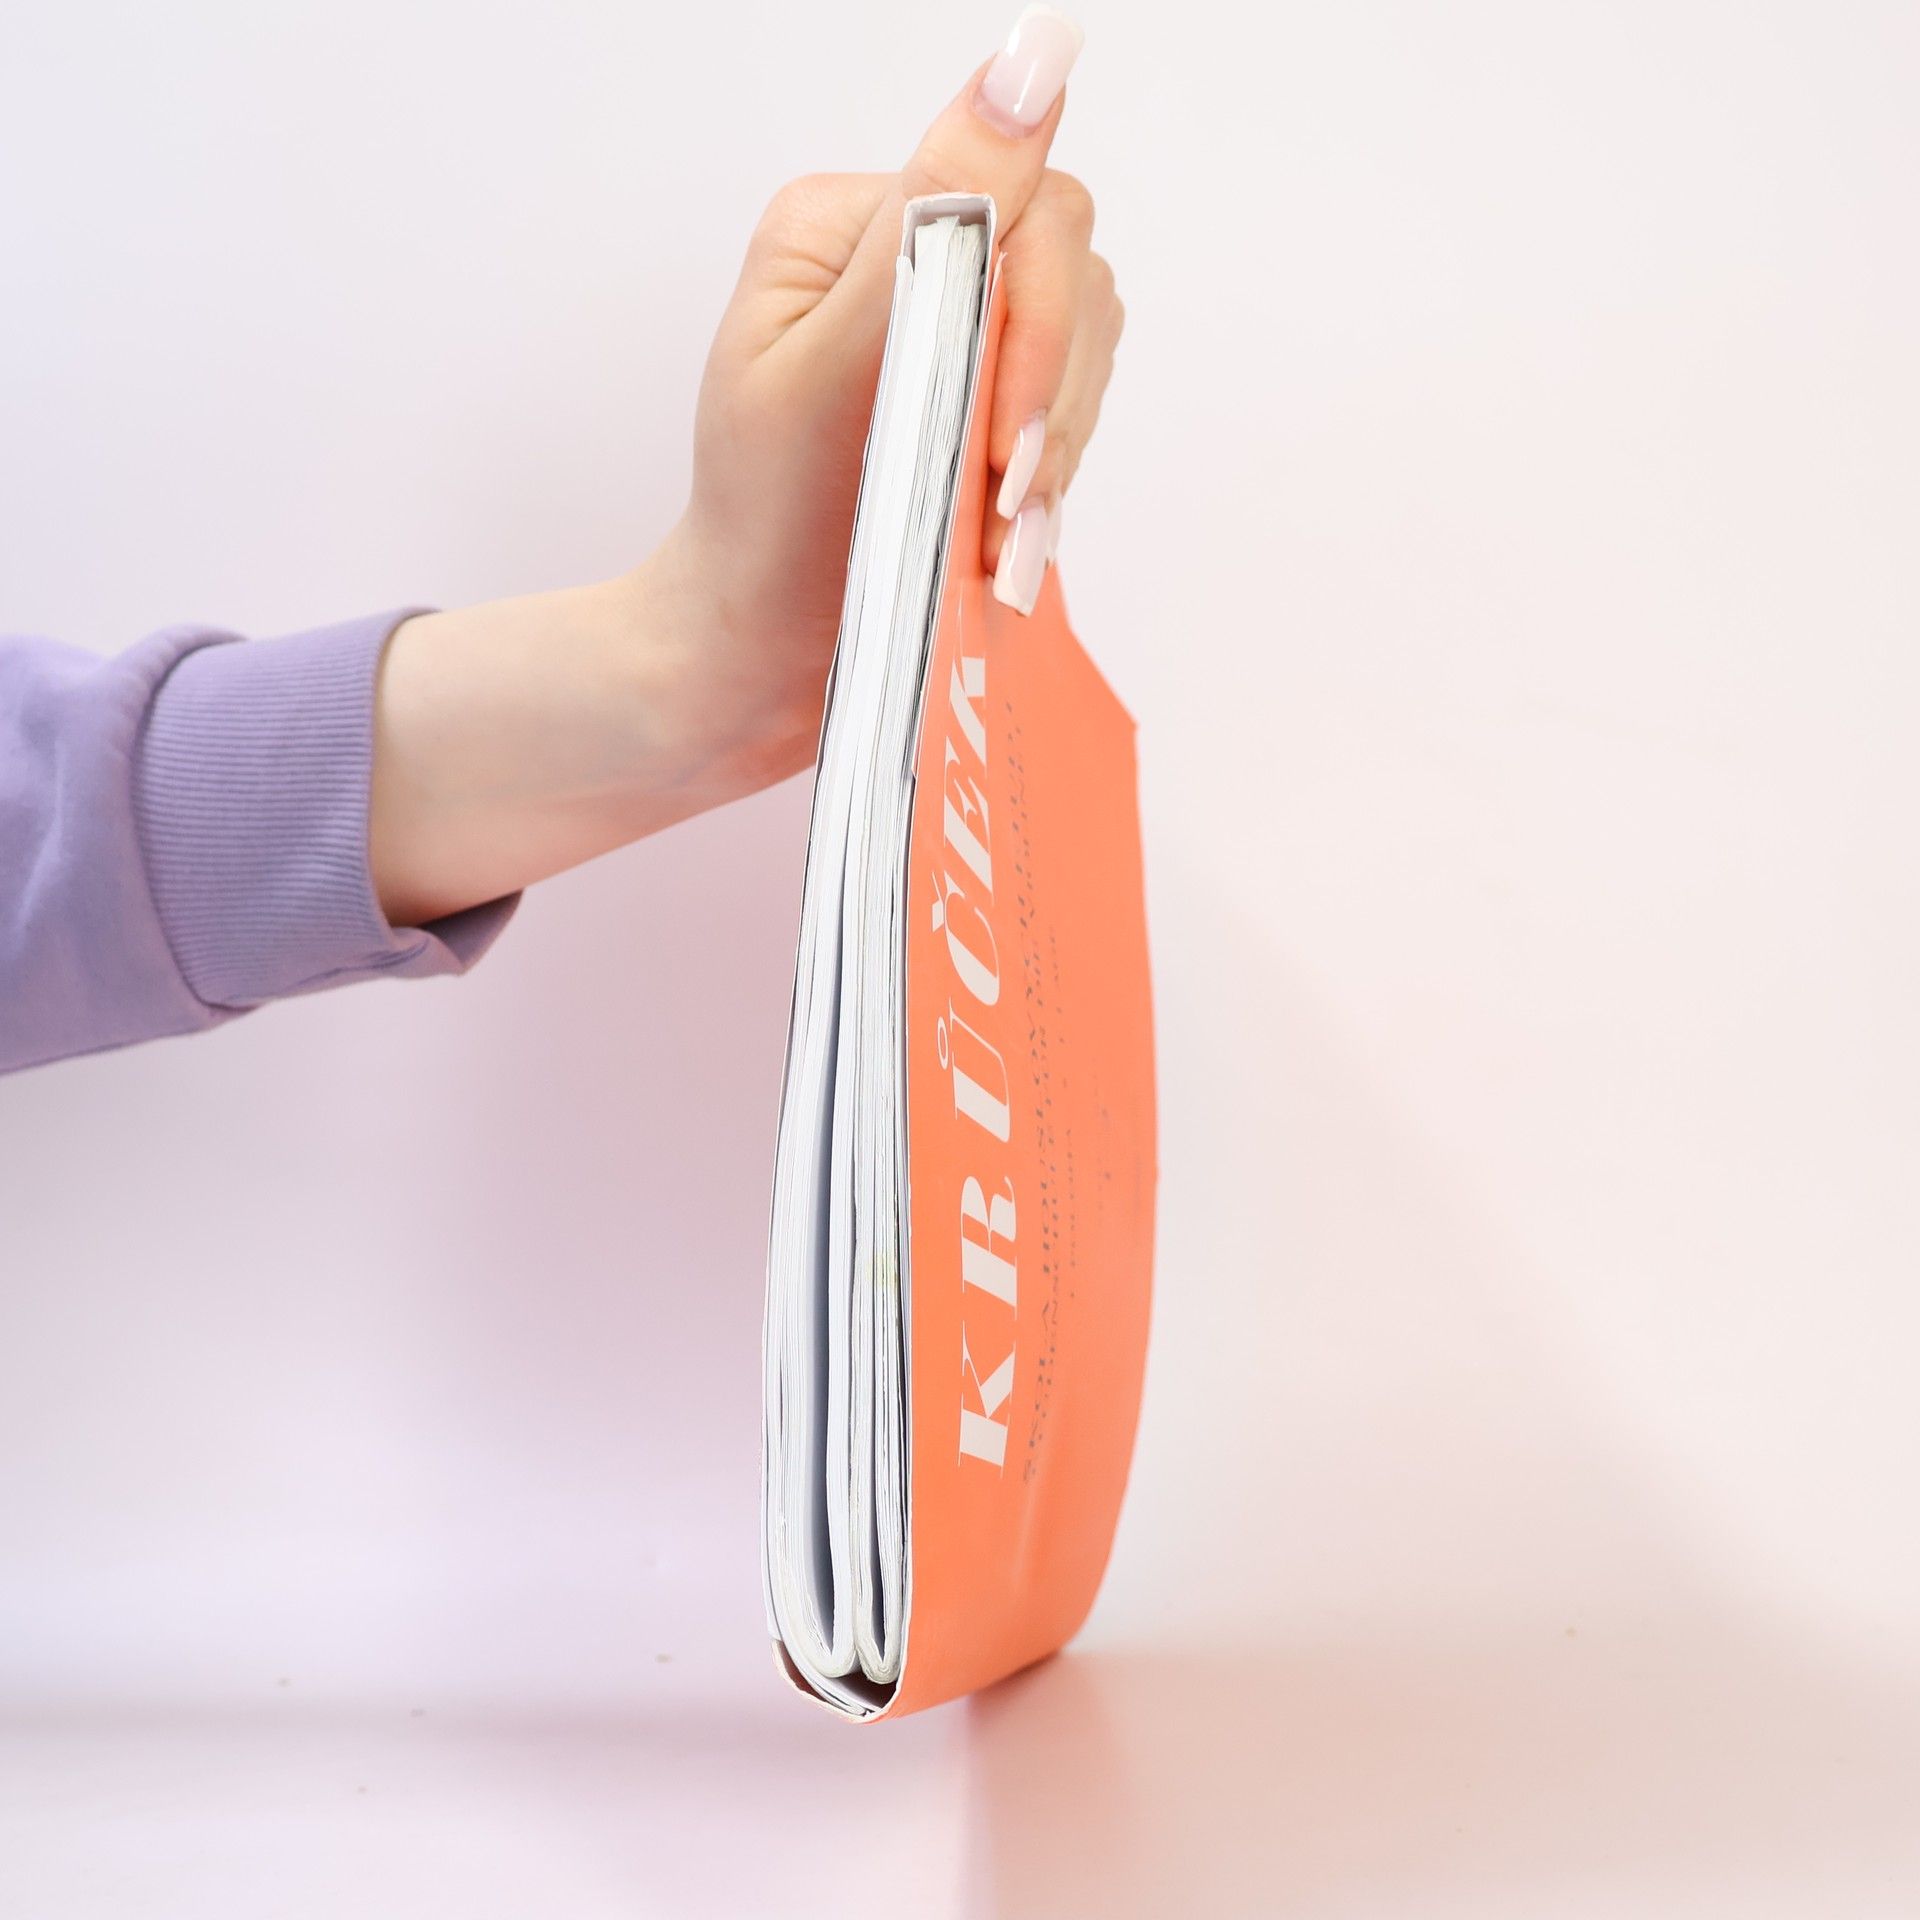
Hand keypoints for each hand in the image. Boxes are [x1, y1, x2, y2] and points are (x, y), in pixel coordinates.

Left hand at [370, 7, 1121, 927]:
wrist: (751, 659)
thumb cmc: (768, 529)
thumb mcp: (834, 368)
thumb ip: (937, 220)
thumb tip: (1037, 58)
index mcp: (850, 225)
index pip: (1018, 206)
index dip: (1035, 328)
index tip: (1005, 451)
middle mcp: (907, 260)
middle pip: (1067, 274)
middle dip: (1048, 400)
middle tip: (1002, 508)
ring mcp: (952, 335)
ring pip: (1084, 347)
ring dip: (1054, 451)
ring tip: (994, 541)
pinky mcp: (980, 407)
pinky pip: (1068, 411)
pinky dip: (1049, 484)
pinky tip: (1002, 543)